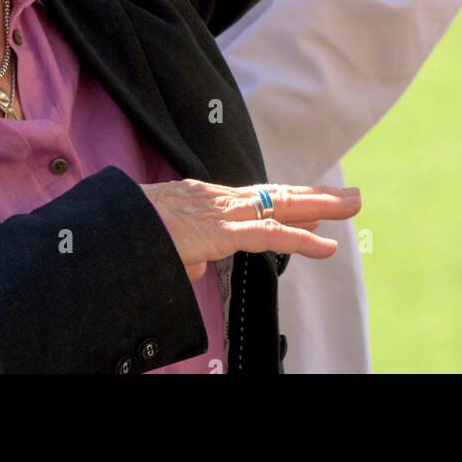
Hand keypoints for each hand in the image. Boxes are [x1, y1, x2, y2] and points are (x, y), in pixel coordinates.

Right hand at [141, 179, 361, 282]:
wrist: (108, 230)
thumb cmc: (129, 236)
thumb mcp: (163, 246)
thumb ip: (186, 254)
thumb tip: (197, 267)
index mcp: (207, 202)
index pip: (258, 199)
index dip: (290, 201)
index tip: (317, 203)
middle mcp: (220, 200)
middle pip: (279, 194)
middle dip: (317, 195)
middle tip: (351, 196)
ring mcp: (223, 212)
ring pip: (282, 206)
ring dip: (322, 206)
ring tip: (353, 206)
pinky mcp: (221, 232)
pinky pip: (269, 236)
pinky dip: (301, 240)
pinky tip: (327, 247)